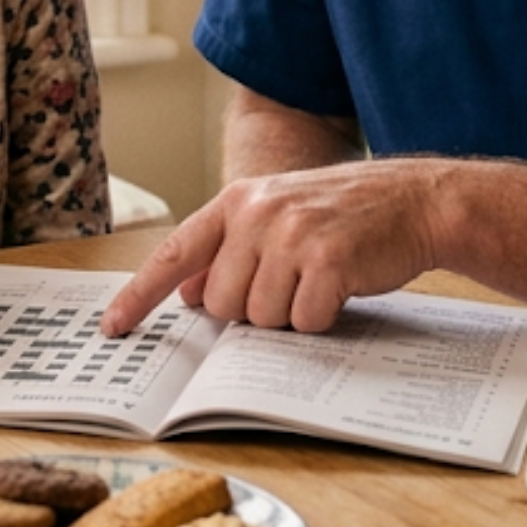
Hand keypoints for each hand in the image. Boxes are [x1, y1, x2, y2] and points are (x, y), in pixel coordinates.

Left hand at [99, 158, 443, 335]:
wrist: (413, 200)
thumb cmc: (343, 216)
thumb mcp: (277, 217)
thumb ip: (230, 249)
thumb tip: (189, 292)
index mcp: (237, 201)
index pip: (174, 252)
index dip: (140, 294)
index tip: (113, 326)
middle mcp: (257, 213)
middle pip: (222, 303)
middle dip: (252, 311)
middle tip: (290, 285)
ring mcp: (292, 235)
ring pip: (261, 318)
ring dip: (290, 316)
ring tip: (317, 280)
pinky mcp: (327, 260)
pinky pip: (304, 321)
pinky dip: (322, 318)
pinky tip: (340, 288)